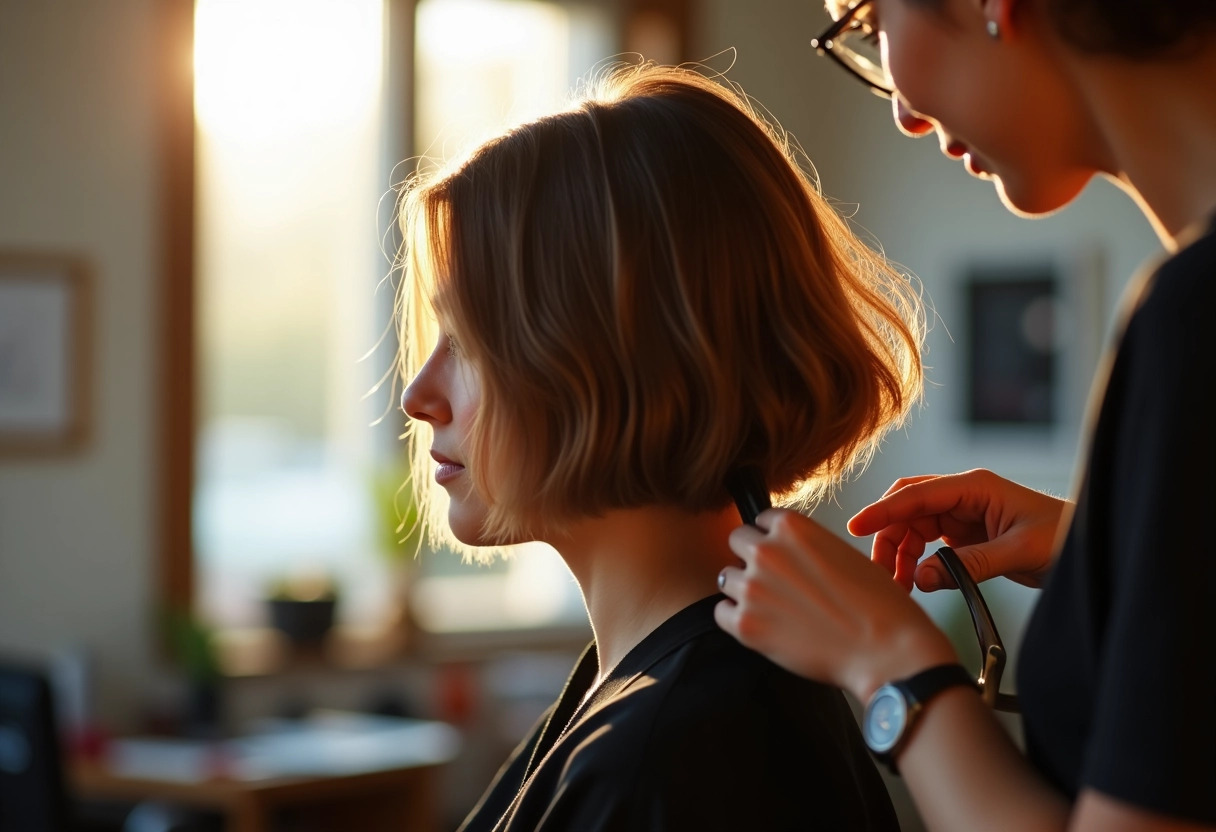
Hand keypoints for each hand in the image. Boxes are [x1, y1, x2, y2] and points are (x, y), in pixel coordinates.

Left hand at [715, 508, 956, 701]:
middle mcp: (766, 551)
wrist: (884, 649)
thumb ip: (807, 547)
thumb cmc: (877, 605)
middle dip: (751, 558)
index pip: (761, 520)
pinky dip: (736, 620)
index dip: (772, 538)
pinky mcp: (745, 625)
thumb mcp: (843, 554)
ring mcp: (752, 588)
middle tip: (773, 582)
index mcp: (791, 527)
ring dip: (743, 590)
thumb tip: (789, 555)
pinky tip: (762, 627)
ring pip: (726, 578)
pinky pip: (722, 613)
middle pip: (737, 542)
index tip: (781, 555)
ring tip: (772, 608)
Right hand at [847, 469, 1068, 592]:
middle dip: (887, 535)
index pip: (916, 494)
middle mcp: (963, 496)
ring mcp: (963, 515)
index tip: (854, 527)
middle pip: (907, 508)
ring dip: (900, 553)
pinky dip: (917, 562)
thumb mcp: (1019, 550)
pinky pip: (929, 544)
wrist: (1088, 549)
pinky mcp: (966, 535)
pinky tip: (917, 581)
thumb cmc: (1064, 537)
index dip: (882, 511)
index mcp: (974, 486)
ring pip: (913, 528)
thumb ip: (970, 564)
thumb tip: (922, 577)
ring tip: (898, 584)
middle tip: (878, 571)